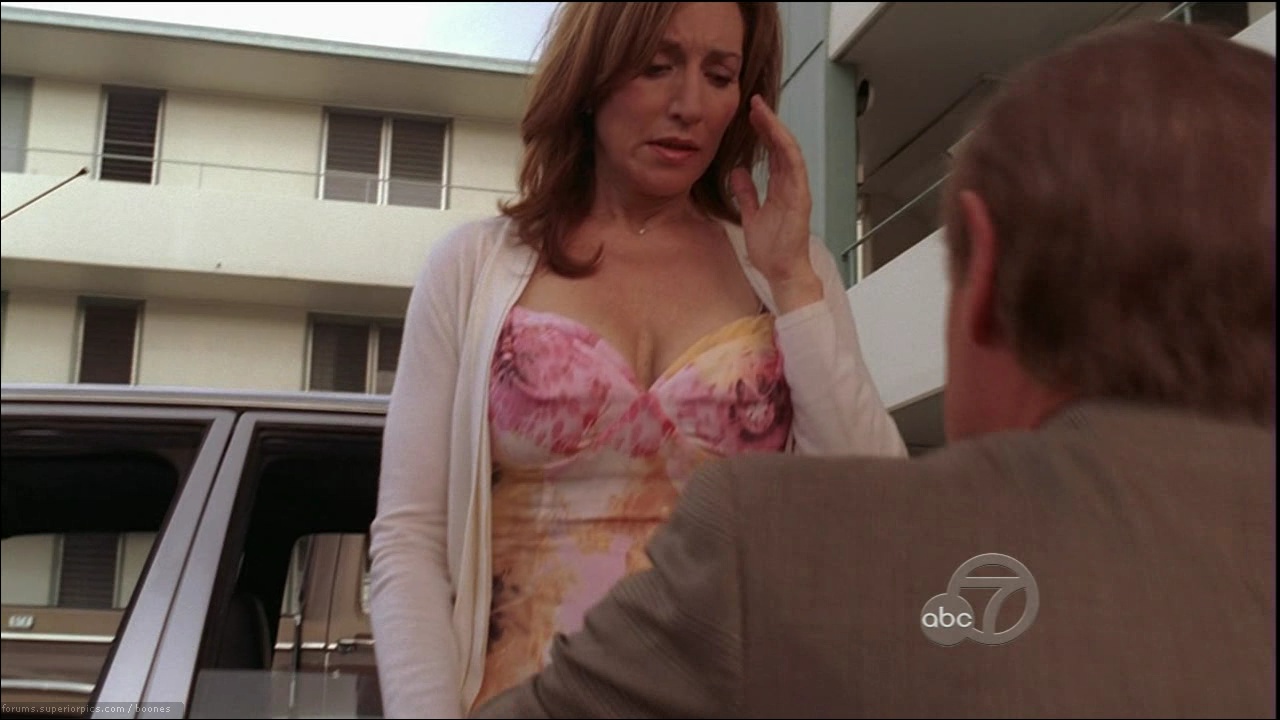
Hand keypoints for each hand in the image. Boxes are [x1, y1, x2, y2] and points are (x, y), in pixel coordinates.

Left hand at [729, 95, 822, 313]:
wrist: (782, 271)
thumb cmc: (771, 250)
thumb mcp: (751, 215)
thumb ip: (746, 194)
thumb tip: (738, 173)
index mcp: (780, 188)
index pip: (772, 153)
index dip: (763, 132)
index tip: (750, 115)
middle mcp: (791, 185)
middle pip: (781, 146)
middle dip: (768, 123)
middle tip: (754, 103)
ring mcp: (797, 190)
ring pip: (788, 151)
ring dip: (776, 129)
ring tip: (762, 111)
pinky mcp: (800, 197)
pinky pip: (794, 167)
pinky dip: (786, 148)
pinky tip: (776, 133)